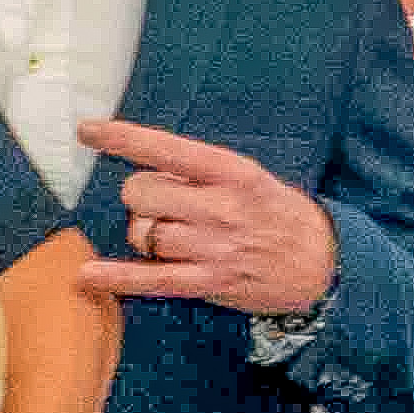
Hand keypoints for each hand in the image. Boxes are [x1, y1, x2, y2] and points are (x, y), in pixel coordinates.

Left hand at [75, 114, 340, 314]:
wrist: (326, 264)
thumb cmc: (280, 216)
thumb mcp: (251, 179)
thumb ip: (201, 175)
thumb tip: (147, 177)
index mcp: (232, 173)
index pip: (166, 148)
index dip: (121, 138)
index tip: (87, 130)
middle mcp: (221, 207)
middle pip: (142, 193)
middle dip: (141, 198)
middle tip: (162, 205)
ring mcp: (215, 247)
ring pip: (144, 233)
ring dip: (145, 234)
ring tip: (172, 237)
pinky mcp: (210, 282)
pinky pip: (152, 278)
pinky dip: (117, 277)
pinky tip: (88, 274)